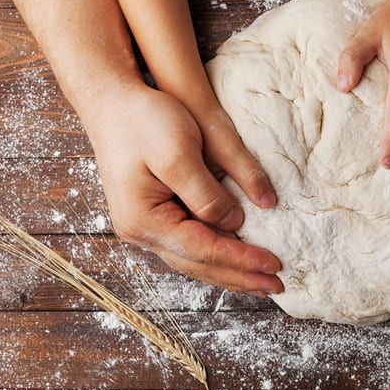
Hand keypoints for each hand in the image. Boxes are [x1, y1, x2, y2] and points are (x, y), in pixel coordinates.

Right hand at [84, 83, 282, 295]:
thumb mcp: (178, 152)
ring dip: (229, 272)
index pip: (203, 250)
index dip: (241, 259)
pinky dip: (217, 255)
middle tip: (277, 286)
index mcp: (145, 220)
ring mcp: (146, 226)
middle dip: (240, 277)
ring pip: (194, 260)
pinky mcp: (155, 215)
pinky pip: (191, 244)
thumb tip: (234, 223)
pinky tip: (236, 258)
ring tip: (261, 281)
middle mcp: (142, 231)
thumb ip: (206, 193)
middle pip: (199, 265)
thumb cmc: (142, 121)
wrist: (111, 102)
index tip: (274, 264)